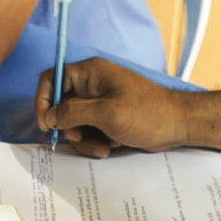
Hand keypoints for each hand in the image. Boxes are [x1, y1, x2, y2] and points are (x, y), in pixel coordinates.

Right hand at [34, 57, 186, 157]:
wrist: (178, 125)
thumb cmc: (147, 114)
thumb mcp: (106, 113)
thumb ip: (72, 113)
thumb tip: (49, 116)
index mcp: (90, 73)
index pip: (52, 79)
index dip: (43, 100)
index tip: (46, 124)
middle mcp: (92, 86)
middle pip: (61, 107)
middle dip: (69, 129)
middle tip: (81, 139)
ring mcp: (99, 103)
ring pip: (74, 124)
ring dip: (85, 141)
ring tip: (104, 147)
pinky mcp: (106, 119)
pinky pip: (89, 132)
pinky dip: (96, 143)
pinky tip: (113, 146)